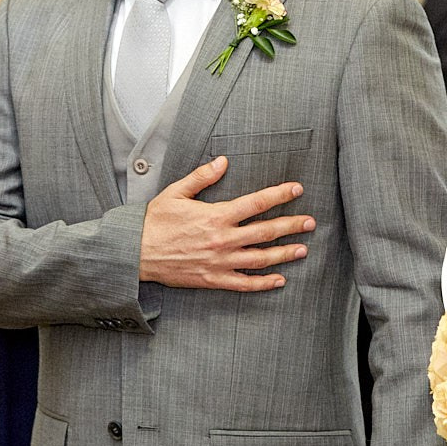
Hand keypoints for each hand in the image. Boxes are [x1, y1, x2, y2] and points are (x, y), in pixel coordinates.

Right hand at [138, 157, 313, 291]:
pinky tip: (279, 279)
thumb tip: (223, 162)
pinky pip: (244, 283)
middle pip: (266, 232)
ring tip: (303, 249)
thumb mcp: (176, 192)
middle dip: (291, 226)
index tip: (297, 190)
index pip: (257, 203)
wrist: (136, 253)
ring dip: (284, 253)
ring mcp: (220, 262)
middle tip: (310, 223)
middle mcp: (223, 239)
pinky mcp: (213, 279)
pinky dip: (264, 283)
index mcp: (217, 215)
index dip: (280, 195)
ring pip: (261, 258)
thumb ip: (202, 177)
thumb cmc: (155, 221)